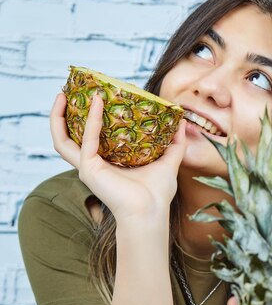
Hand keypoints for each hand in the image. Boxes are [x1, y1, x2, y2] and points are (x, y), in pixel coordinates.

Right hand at [50, 92, 186, 221]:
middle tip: (67, 92)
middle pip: (67, 137)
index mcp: (105, 163)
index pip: (87, 138)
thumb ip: (174, 142)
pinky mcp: (89, 170)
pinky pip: (87, 140)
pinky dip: (90, 121)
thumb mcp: (168, 161)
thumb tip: (181, 121)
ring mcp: (87, 168)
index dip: (84, 118)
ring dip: (58, 117)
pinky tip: (96, 103)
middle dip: (61, 115)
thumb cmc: (157, 193)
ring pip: (62, 140)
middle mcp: (92, 165)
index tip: (90, 96)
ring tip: (63, 95)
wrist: (151, 212)